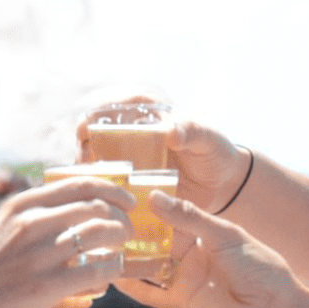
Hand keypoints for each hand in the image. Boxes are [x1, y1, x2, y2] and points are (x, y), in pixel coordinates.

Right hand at [0, 177, 134, 307]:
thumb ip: (28, 217)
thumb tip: (61, 211)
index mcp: (22, 205)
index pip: (79, 185)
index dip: (111, 190)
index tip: (125, 201)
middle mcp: (33, 223)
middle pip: (96, 207)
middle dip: (121, 217)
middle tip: (128, 229)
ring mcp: (41, 253)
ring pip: (102, 234)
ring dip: (120, 240)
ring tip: (122, 250)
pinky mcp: (47, 285)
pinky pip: (96, 270)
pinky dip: (111, 269)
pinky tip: (111, 273)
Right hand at [73, 96, 248, 210]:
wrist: (224, 185)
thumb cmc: (216, 153)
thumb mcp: (208, 139)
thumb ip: (192, 131)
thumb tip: (171, 131)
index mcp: (148, 113)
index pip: (113, 107)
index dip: (94, 116)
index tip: (86, 129)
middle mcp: (133, 135)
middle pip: (96, 135)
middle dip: (85, 147)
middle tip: (84, 162)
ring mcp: (130, 160)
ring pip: (98, 161)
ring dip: (90, 171)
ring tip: (91, 183)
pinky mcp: (133, 184)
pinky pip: (112, 185)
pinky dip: (103, 191)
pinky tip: (101, 200)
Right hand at [113, 191, 305, 307]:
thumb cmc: (259, 266)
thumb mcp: (225, 234)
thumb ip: (189, 217)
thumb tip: (153, 197)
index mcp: (204, 232)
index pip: (169, 215)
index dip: (148, 207)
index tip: (124, 194)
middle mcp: (190, 254)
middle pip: (154, 241)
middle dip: (131, 231)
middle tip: (102, 217)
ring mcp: (184, 278)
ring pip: (147, 266)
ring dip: (126, 258)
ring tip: (98, 244)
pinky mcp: (180, 302)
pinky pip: (150, 293)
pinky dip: (131, 286)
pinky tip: (111, 276)